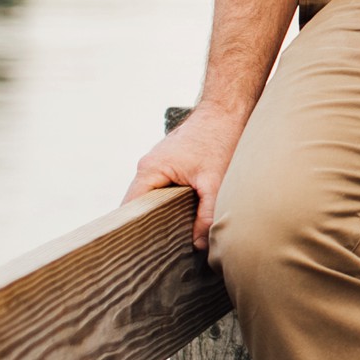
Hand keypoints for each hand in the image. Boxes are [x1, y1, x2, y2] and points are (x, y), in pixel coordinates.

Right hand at [125, 106, 248, 249]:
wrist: (229, 109)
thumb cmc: (221, 138)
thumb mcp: (215, 182)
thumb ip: (207, 216)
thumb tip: (200, 245)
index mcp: (149, 170)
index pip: (130, 208)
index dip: (135, 230)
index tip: (140, 251)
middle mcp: (149, 166)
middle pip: (142, 205)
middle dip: (152, 225)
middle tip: (160, 250)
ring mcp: (160, 164)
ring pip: (156, 197)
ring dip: (165, 213)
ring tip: (174, 237)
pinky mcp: (173, 163)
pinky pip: (166, 188)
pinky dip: (174, 202)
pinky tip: (187, 216)